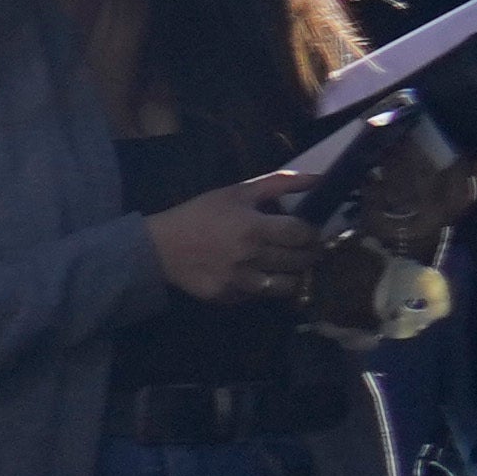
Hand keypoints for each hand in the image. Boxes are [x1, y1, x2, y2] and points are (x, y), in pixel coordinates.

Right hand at [148, 178, 327, 304]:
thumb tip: (318, 178)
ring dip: (293, 275)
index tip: (308, 232)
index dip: (312, 233)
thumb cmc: (199, 215)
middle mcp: (250, 256)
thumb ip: (279, 183)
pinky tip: (254, 275)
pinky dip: (263, 286)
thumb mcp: (236, 192)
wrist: (157, 247)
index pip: (302, 234)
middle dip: (308, 254)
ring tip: (285, 266)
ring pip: (287, 285)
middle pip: (300, 260)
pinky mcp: (228, 297)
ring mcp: (240, 280)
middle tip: (303, 249)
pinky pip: (259, 296)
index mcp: (254, 227)